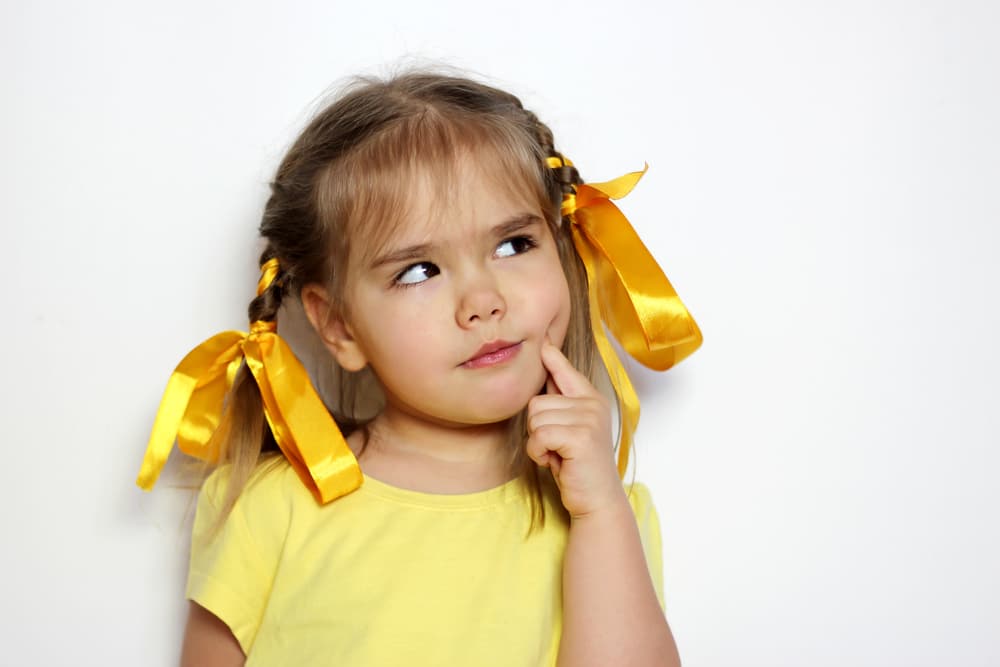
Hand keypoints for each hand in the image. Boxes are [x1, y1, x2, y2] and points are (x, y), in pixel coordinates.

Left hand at [526, 341, 624, 517]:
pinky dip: (538, 453)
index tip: (543, 340)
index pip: (565, 370)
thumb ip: (560, 402)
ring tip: (557, 454)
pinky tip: (554, 462)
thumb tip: (545, 367)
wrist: (596, 500)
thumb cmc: (578, 466)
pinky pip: (539, 435)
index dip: (552, 356)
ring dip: (537, 442)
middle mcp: (593, 403)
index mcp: (591, 398)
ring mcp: (589, 419)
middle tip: (556, 447)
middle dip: (537, 428)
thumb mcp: (569, 428)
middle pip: (536, 401)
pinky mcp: (581, 437)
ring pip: (535, 418)